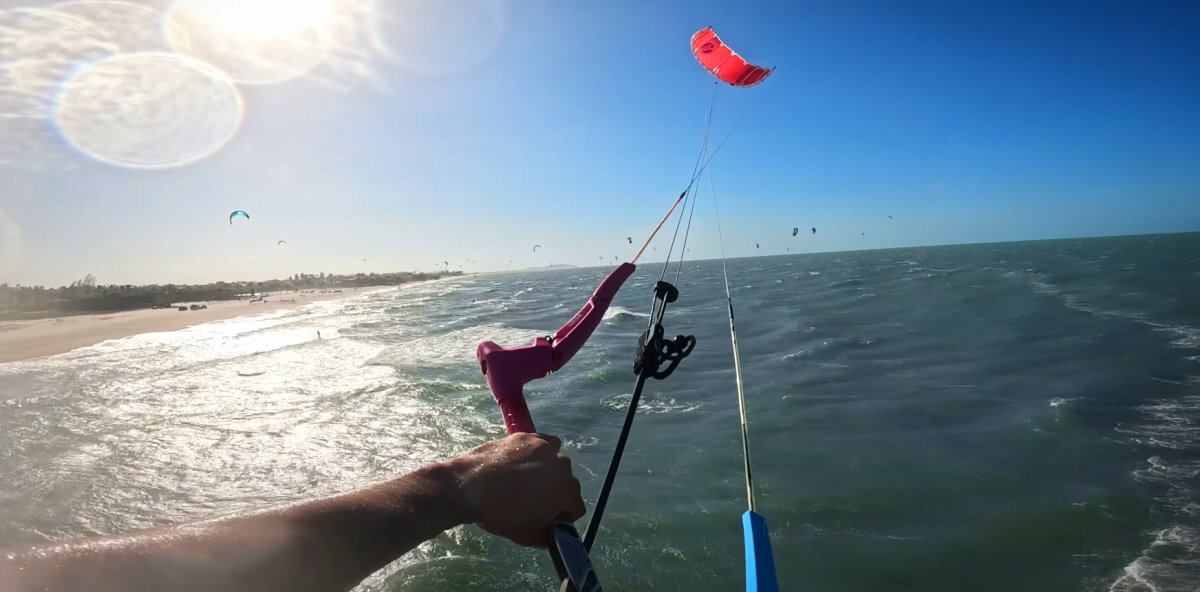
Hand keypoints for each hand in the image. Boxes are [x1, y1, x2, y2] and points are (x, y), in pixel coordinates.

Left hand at [446, 433, 585, 547]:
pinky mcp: (527, 436)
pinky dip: (535, 453)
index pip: (575, 507)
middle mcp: (562, 464)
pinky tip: (518, 463)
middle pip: (566, 482)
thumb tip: (554, 531)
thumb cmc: (500, 514)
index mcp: (567, 490)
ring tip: (523, 480)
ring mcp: (544, 446)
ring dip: (546, 471)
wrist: (469, 486)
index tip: (546, 519)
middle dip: (554, 493)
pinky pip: (540, 445)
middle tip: (531, 500)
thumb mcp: (528, 536)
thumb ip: (549, 536)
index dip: (562, 517)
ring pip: (554, 461)